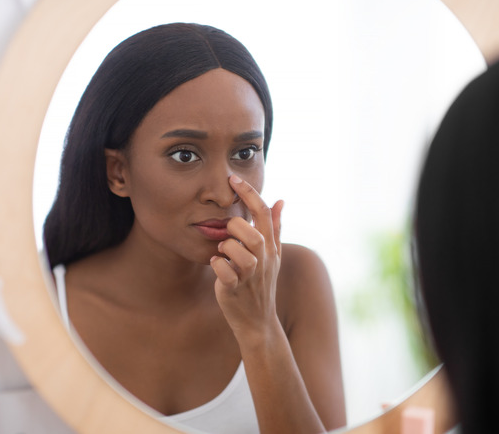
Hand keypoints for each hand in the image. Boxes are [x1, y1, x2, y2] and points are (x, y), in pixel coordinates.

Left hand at [210, 174, 283, 342]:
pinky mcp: (234, 289)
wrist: (258, 321)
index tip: (233, 179)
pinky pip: (224, 271)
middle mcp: (263, 260)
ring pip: (239, 251)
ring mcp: (250, 276)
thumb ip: (276, 227)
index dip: (249, 193)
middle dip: (235, 227)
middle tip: (227, 233)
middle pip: (252, 233)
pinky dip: (217, 265)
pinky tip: (218, 266)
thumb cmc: (261, 283)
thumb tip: (281, 200)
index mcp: (270, 247)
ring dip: (226, 247)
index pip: (263, 213)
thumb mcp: (273, 255)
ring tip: (224, 253)